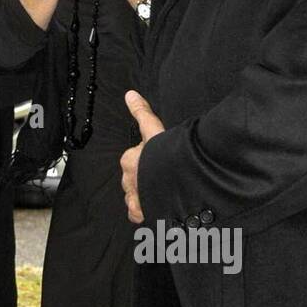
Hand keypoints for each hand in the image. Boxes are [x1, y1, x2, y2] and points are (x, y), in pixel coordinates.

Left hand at [121, 91, 164, 222]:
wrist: (177, 182)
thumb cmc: (167, 156)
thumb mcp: (154, 129)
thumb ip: (142, 112)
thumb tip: (129, 94)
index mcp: (129, 159)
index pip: (132, 158)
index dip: (147, 158)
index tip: (157, 161)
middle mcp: (128, 179)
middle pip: (133, 177)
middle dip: (144, 177)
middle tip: (163, 175)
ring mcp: (134, 197)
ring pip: (134, 195)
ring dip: (144, 193)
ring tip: (162, 191)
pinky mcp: (141, 212)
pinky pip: (136, 213)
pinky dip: (143, 210)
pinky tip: (154, 206)